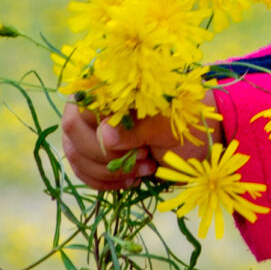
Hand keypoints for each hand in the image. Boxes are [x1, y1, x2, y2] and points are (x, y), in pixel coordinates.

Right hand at [59, 103, 193, 192]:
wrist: (196, 141)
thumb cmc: (184, 122)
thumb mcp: (166, 125)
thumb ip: (137, 128)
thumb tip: (103, 136)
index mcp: (109, 87)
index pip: (83, 108)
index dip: (105, 132)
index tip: (140, 146)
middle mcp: (91, 106)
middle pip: (74, 134)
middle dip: (108, 155)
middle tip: (144, 156)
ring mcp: (86, 131)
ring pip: (77, 156)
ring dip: (110, 171)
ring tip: (146, 167)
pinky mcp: (90, 154)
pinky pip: (83, 172)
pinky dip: (107, 182)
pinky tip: (132, 180)